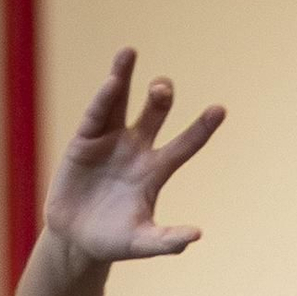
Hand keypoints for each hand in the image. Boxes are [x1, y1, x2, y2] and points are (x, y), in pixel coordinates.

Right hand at [43, 48, 224, 263]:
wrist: (75, 240)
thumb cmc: (113, 241)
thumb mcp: (142, 244)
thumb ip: (166, 241)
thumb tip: (196, 235)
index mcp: (155, 172)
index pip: (185, 146)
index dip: (201, 129)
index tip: (220, 109)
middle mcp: (136, 150)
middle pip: (154, 114)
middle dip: (159, 98)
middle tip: (162, 89)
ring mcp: (110, 141)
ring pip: (121, 102)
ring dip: (124, 77)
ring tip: (130, 52)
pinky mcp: (84, 140)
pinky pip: (96, 115)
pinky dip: (103, 99)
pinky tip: (111, 81)